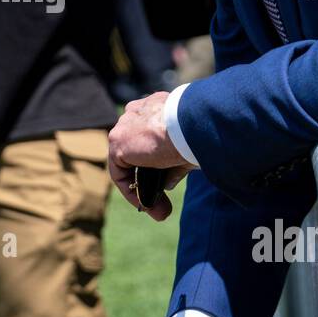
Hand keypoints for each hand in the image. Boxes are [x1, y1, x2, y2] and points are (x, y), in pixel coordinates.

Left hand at [108, 91, 192, 220]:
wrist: (192, 123)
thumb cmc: (199, 131)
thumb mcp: (189, 147)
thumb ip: (174, 165)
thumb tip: (167, 184)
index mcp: (154, 106)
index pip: (148, 133)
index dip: (155, 159)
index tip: (168, 178)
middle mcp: (137, 113)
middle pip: (136, 150)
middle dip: (148, 177)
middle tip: (163, 202)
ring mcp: (125, 126)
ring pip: (128, 162)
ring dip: (140, 188)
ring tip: (159, 210)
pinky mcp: (118, 142)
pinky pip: (119, 172)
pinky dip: (131, 190)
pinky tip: (145, 205)